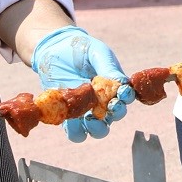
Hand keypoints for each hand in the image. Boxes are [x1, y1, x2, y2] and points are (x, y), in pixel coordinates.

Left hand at [31, 26, 134, 142]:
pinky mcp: (70, 116)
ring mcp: (87, 110)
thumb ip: (108, 67)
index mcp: (114, 86)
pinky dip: (76, 132)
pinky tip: (71, 121)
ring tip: (89, 119)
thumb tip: (122, 84)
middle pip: (115, 116)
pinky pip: (76, 133)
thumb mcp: (97, 52)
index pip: (126, 97)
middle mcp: (104, 101)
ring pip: (98, 130)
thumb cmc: (81, 48)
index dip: (126, 98)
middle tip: (109, 108)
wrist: (55, 49)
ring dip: (97, 129)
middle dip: (115, 115)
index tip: (121, 94)